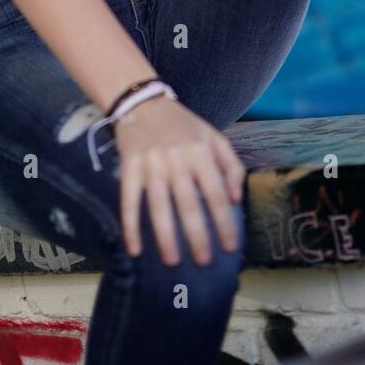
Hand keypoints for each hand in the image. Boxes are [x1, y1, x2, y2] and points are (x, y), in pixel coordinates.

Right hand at [112, 96, 245, 266]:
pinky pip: (129, 200)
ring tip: (173, 261)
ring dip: (165, 236)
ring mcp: (151, 163)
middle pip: (188, 203)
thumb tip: (235, 200)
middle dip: (197, 235)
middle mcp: (176, 159)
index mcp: (200, 152)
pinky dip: (130, 225)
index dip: (224, 222)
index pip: (216, 193)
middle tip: (204, 262)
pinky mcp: (130, 166)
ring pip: (159, 205)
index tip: (230, 248)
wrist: (143, 102)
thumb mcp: (214, 137)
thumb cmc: (184, 125)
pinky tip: (134, 249)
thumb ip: (231, 166)